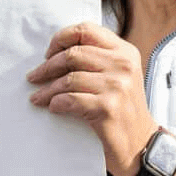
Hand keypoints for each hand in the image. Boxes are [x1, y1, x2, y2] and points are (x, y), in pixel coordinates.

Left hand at [26, 23, 157, 175]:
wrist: (141, 144)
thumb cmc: (123, 110)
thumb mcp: (119, 77)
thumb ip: (98, 60)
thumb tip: (57, 53)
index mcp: (125, 52)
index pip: (87, 30)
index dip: (61, 38)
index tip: (49, 53)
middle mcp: (123, 65)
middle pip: (74, 54)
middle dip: (48, 66)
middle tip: (34, 77)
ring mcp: (118, 86)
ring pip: (69, 79)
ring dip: (47, 89)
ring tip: (37, 97)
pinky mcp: (108, 108)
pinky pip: (71, 99)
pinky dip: (57, 103)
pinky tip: (53, 107)